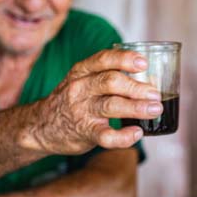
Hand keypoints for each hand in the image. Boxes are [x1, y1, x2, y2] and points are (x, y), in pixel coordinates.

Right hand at [22, 49, 162, 154]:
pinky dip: (124, 136)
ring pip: (110, 106)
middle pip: (110, 82)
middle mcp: (80, 89)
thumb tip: (151, 79)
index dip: (125, 59)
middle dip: (136, 87)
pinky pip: (106, 136)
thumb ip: (109, 76)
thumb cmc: (72, 100)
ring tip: (155, 109)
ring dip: (136, 107)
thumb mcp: (83, 81)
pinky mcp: (84, 133)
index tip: (143, 63)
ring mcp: (81, 111)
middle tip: (155, 93)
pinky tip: (137, 133)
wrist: (40, 127)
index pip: (103, 59)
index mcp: (82, 71)